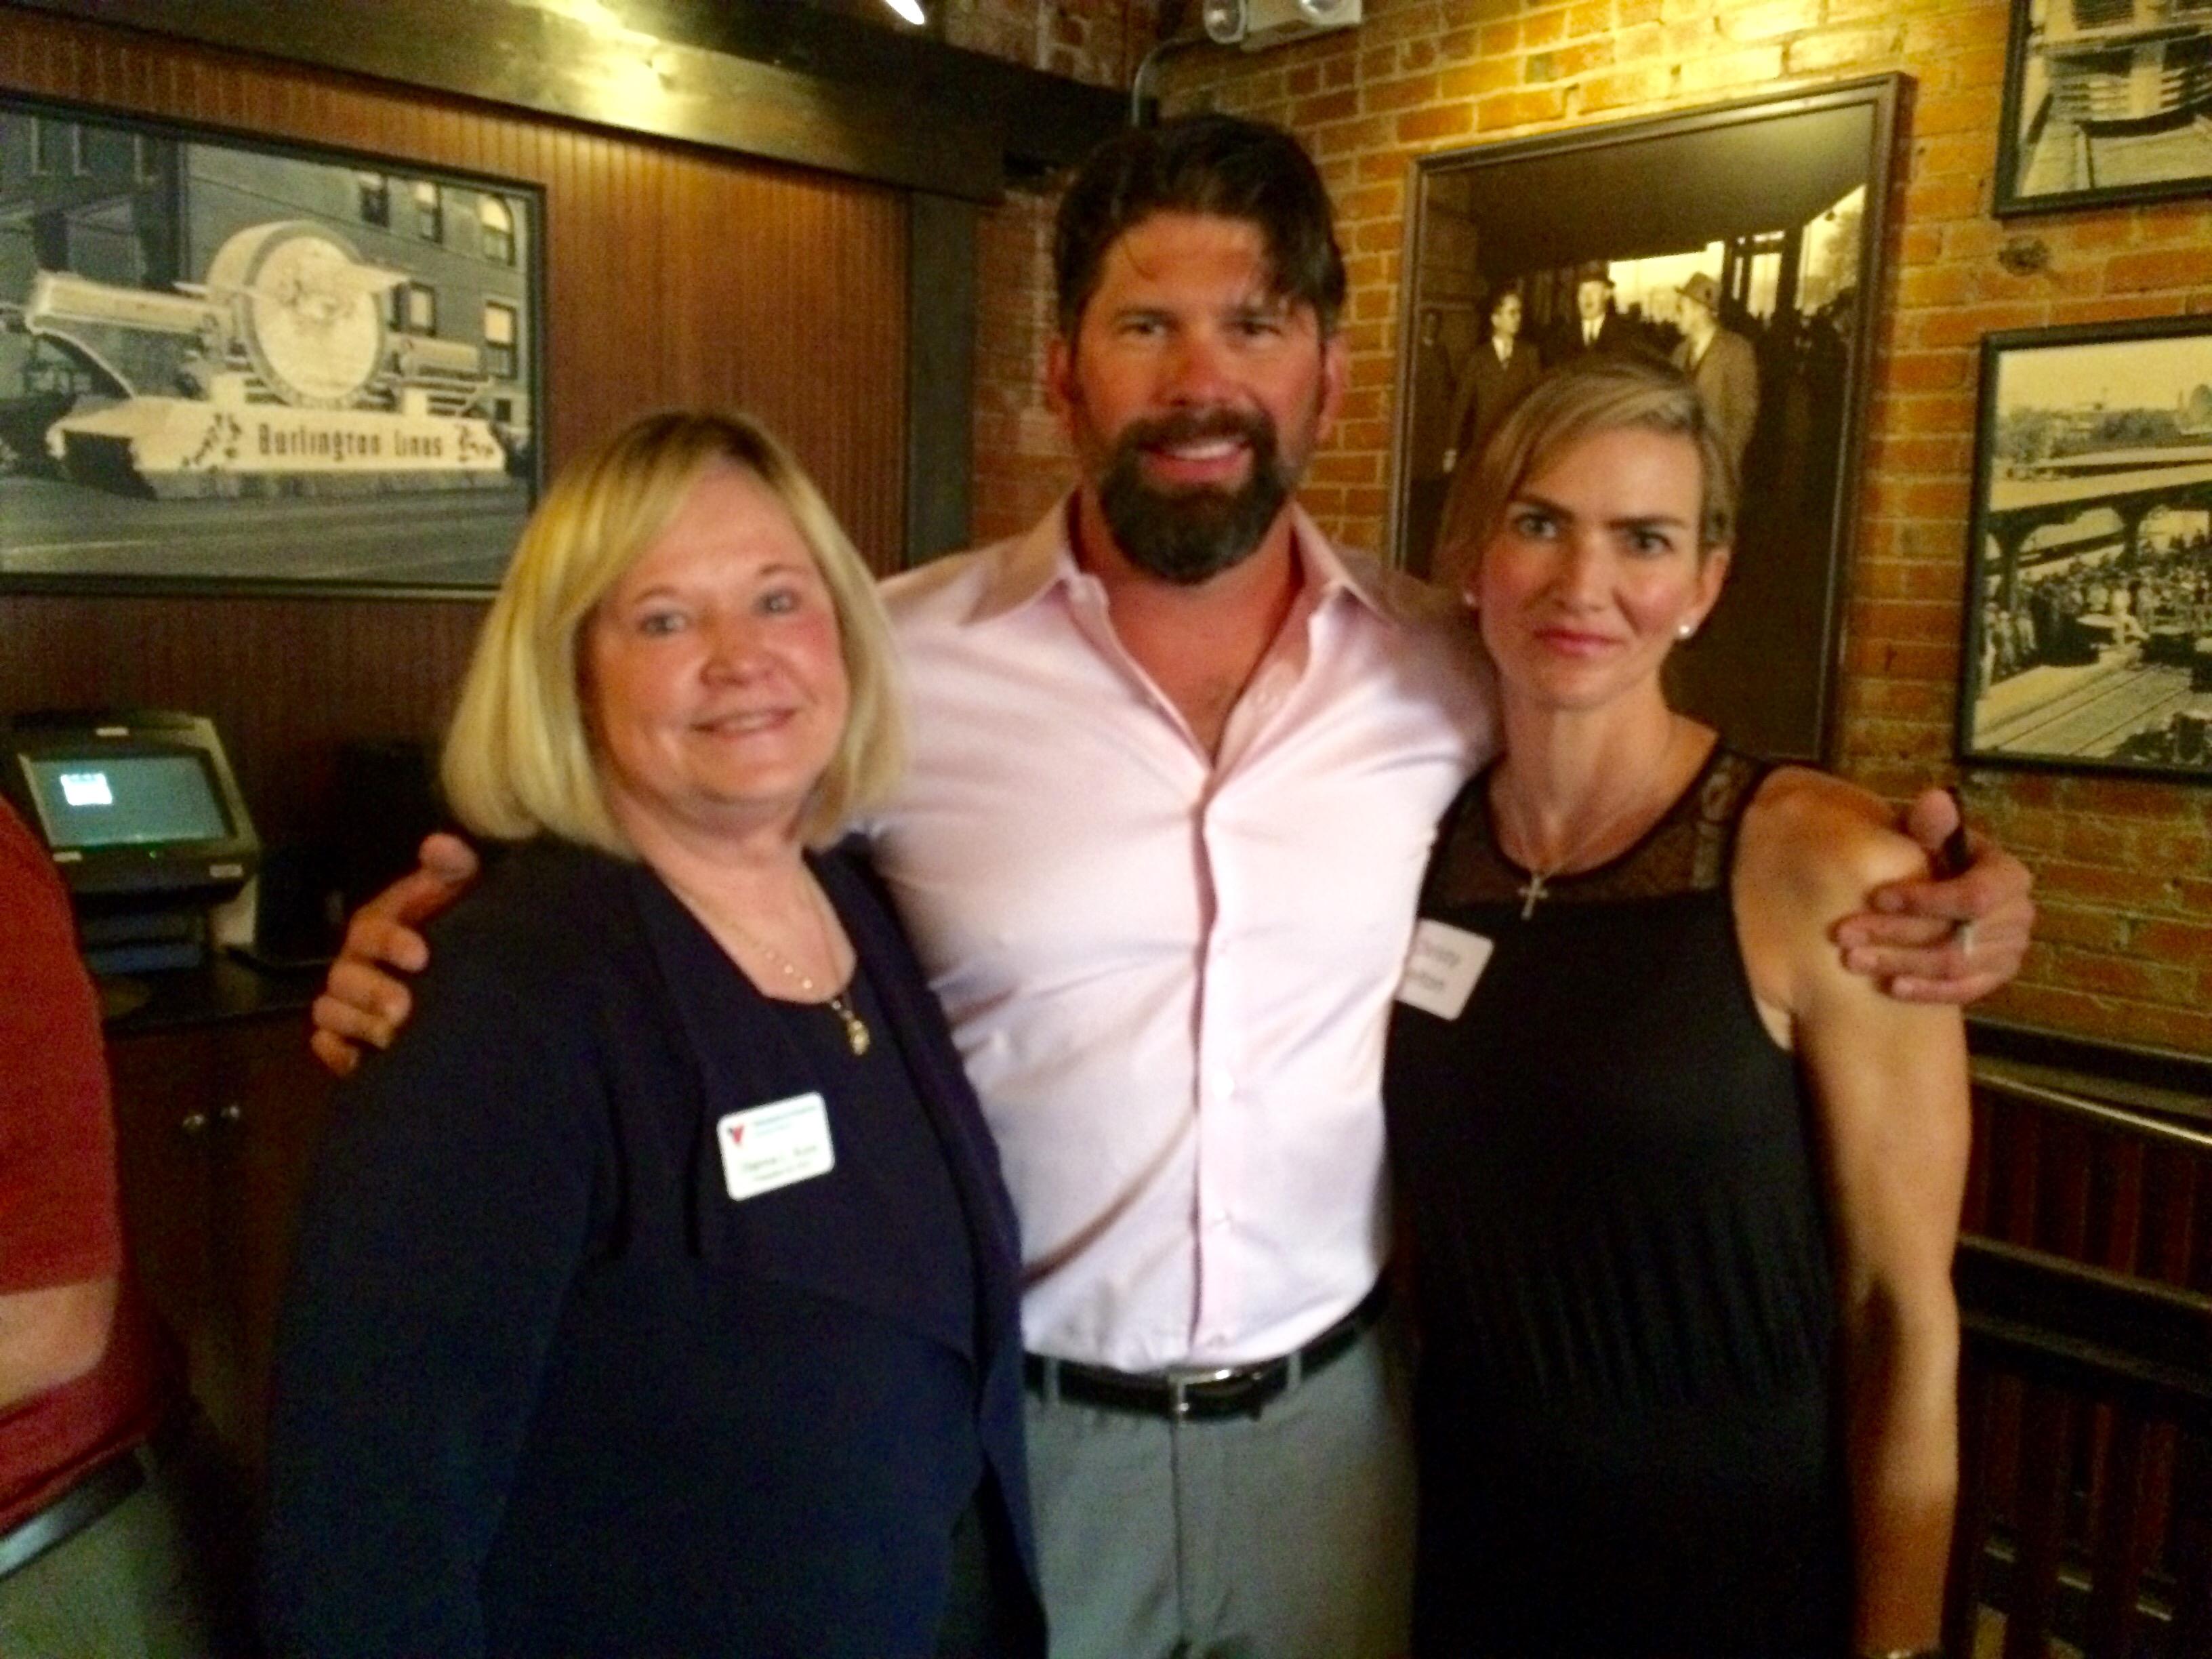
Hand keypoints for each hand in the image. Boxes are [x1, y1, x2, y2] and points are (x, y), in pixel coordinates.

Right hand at [308, 833, 479, 1076]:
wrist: (471, 980)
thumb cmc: (460, 929)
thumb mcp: (463, 895)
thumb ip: (454, 868)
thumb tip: (438, 843)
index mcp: (378, 927)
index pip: (370, 929)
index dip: (389, 941)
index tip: (421, 955)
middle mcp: (356, 963)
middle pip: (343, 977)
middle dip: (371, 991)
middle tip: (405, 1008)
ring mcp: (348, 1003)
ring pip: (329, 1011)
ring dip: (357, 1023)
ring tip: (394, 1035)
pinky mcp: (349, 1040)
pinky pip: (326, 1045)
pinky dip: (338, 1052)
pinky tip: (360, 1058)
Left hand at [1833, 788, 2034, 1004]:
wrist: (1937, 894)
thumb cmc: (1928, 859)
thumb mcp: (1925, 837)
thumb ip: (1928, 826)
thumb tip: (1935, 798)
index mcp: (2008, 876)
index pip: (1973, 896)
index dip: (1924, 899)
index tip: (1876, 897)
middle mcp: (2017, 915)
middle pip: (1958, 937)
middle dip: (1897, 935)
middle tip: (1845, 935)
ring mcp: (2009, 951)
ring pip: (1954, 966)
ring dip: (1900, 964)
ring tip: (1852, 960)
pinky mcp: (1994, 977)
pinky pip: (1964, 991)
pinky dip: (1928, 991)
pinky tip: (1890, 987)